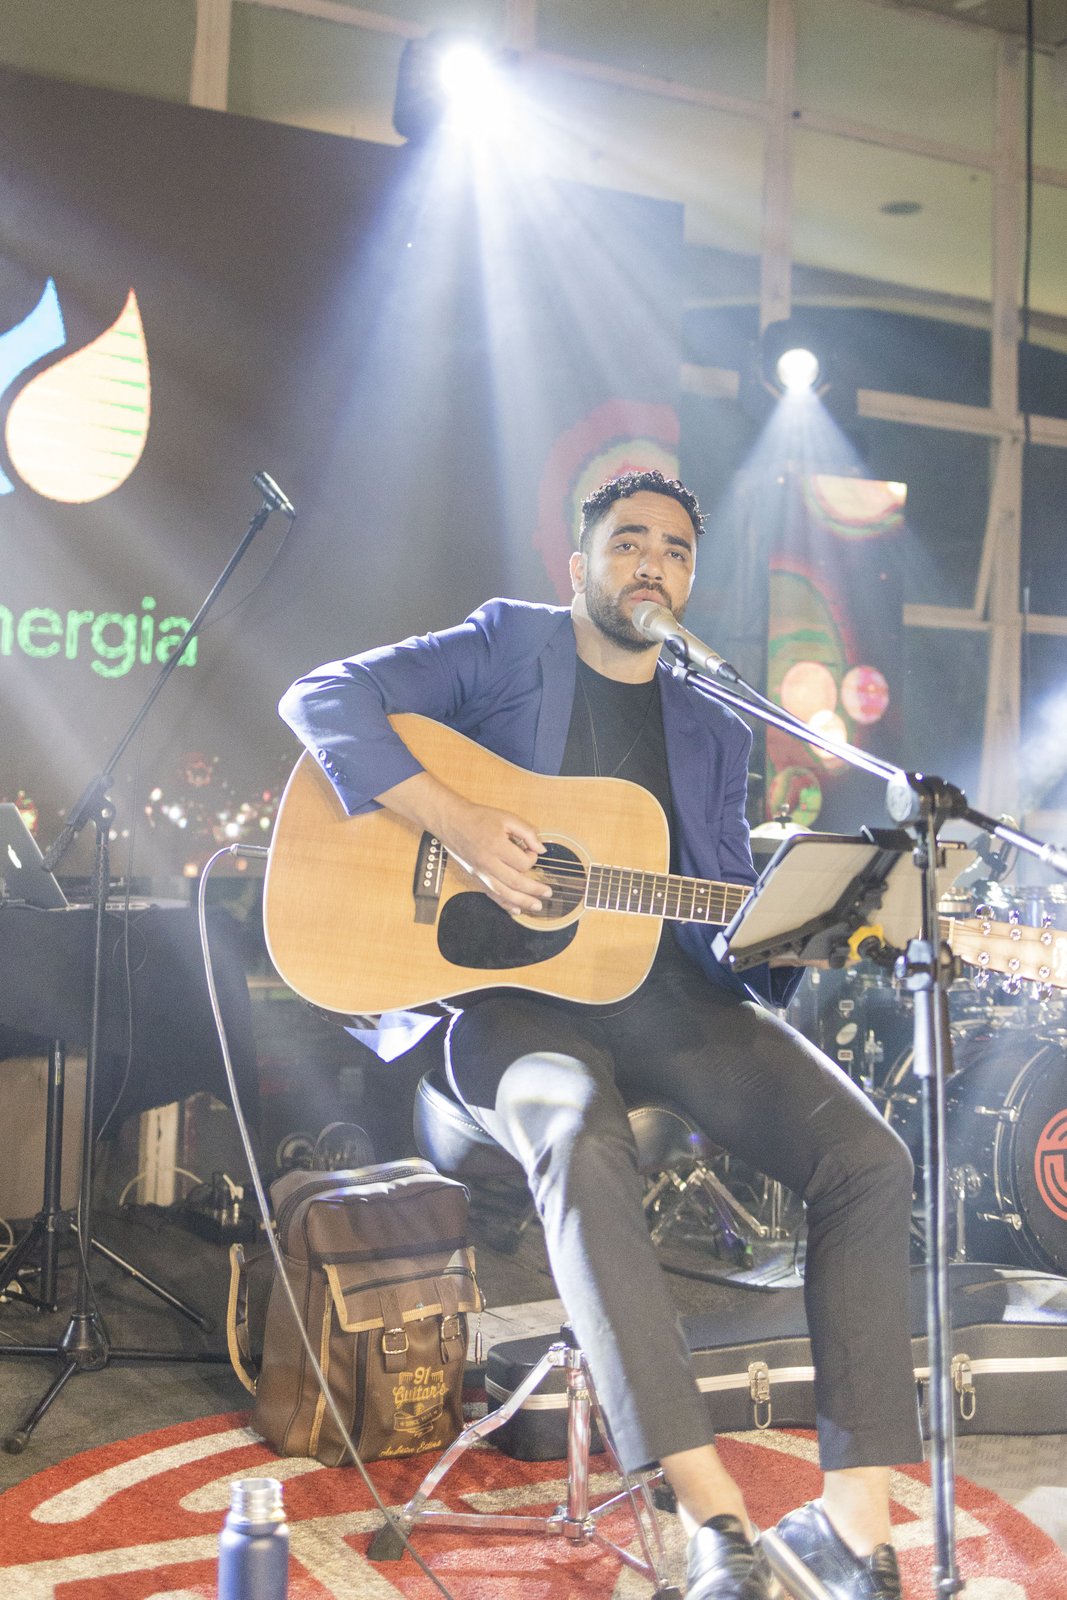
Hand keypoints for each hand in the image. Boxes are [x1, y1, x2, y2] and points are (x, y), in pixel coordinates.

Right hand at [439, 799, 551, 916]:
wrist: (451, 822)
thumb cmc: (478, 817)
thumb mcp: (506, 818)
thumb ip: (527, 832)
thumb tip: (541, 849)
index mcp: (496, 846)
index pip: (522, 862)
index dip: (532, 858)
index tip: (532, 851)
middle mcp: (488, 863)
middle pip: (515, 882)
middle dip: (534, 890)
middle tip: (548, 893)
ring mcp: (480, 872)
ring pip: (504, 893)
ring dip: (522, 902)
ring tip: (536, 906)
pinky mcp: (474, 877)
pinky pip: (491, 894)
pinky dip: (504, 904)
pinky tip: (515, 910)